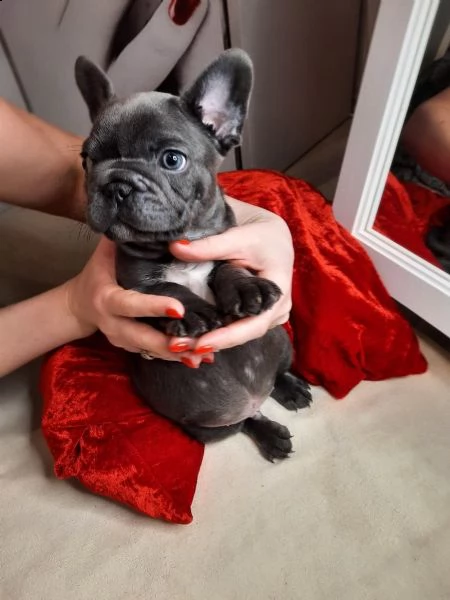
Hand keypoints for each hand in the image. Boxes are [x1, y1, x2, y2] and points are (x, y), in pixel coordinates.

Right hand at [66, 237, 206, 363]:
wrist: (79, 306)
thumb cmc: (97, 274)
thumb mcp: (103, 255)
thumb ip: (122, 240)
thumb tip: (138, 214)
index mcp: (108, 299)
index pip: (131, 304)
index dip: (153, 307)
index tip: (179, 308)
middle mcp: (114, 325)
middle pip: (143, 338)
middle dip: (169, 343)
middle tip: (196, 343)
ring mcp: (123, 340)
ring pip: (151, 351)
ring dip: (178, 355)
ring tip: (205, 356)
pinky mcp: (133, 349)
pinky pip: (155, 355)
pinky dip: (176, 358)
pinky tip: (200, 359)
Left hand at [169, 195, 293, 351]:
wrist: (271, 235)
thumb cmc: (260, 234)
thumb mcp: (236, 237)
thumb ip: (208, 245)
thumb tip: (176, 248)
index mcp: (279, 292)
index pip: (254, 323)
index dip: (227, 337)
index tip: (199, 344)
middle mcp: (277, 309)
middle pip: (244, 334)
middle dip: (212, 343)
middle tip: (178, 347)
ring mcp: (268, 315)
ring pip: (239, 334)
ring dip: (211, 340)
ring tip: (179, 345)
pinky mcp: (256, 314)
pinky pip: (236, 327)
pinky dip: (215, 332)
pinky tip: (190, 337)